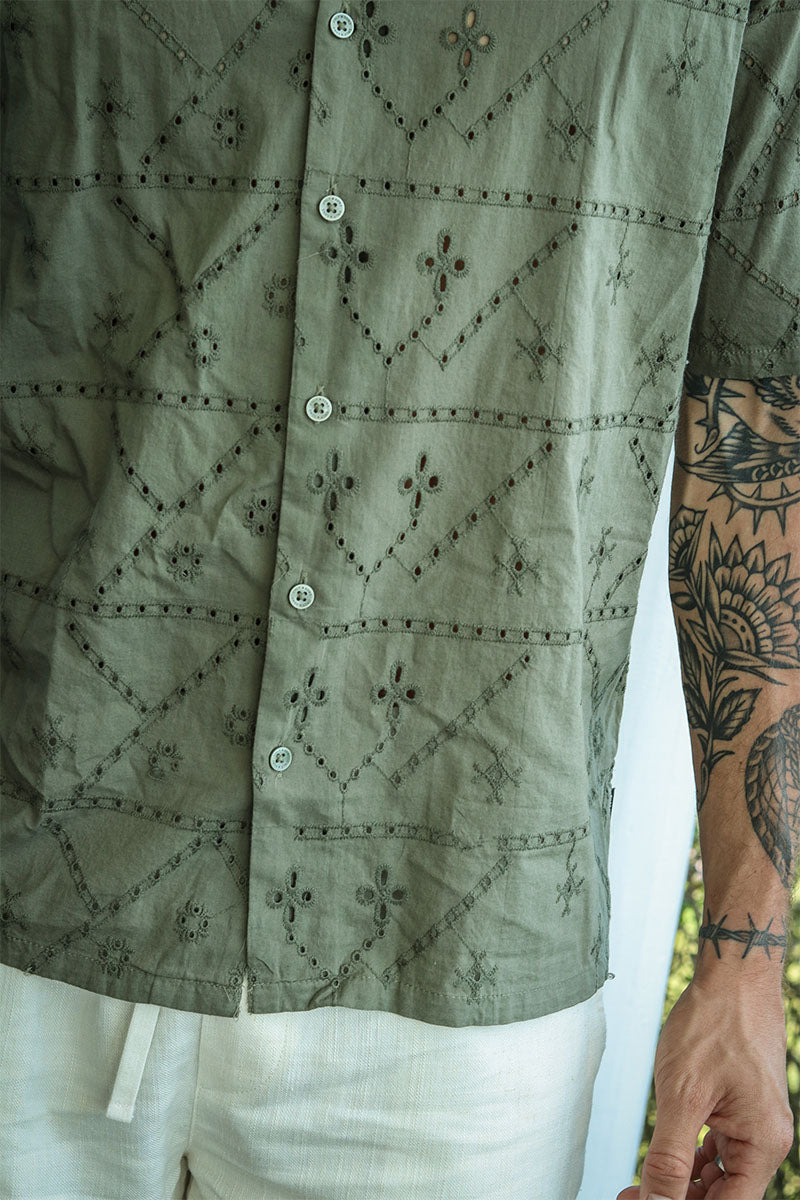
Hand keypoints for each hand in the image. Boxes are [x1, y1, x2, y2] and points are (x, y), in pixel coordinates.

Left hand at [615, 971, 792, 1198]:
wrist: (732, 977)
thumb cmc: (713, 1023)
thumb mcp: (682, 1094)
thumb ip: (669, 1157)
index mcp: (763, 1144)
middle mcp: (765, 1140)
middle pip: (722, 1195)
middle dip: (677, 1199)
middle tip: (628, 1196)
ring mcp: (754, 1124)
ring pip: (718, 1175)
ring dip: (681, 1183)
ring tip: (638, 1185)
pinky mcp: (740, 1108)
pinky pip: (718, 1149)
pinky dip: (690, 1158)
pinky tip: (664, 1160)